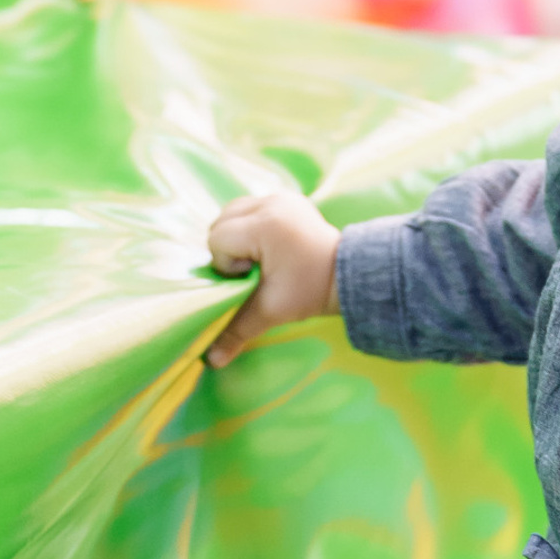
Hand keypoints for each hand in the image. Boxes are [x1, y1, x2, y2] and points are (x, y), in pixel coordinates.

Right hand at [204, 190, 340, 367]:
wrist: (349, 277)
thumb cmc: (310, 292)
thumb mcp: (271, 311)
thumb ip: (236, 330)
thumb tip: (210, 361)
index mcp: (265, 225)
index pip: (218, 240)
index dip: (228, 264)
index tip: (253, 277)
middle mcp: (270, 203)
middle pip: (221, 222)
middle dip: (230, 250)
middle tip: (257, 270)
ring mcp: (280, 197)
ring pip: (233, 212)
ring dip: (238, 236)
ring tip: (262, 258)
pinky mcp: (287, 198)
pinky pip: (253, 208)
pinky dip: (252, 226)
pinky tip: (270, 246)